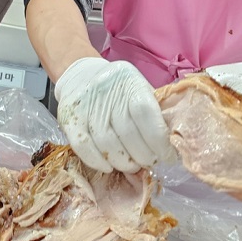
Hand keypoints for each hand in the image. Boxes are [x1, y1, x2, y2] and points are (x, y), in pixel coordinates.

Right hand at [55, 57, 171, 172]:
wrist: (80, 75)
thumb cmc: (119, 88)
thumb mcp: (140, 89)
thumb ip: (155, 111)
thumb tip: (172, 142)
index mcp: (129, 81)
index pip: (146, 114)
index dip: (158, 140)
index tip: (167, 156)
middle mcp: (106, 91)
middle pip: (128, 133)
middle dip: (143, 156)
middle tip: (149, 162)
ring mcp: (85, 105)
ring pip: (107, 144)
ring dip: (123, 162)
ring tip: (131, 165)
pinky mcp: (69, 118)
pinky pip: (84, 147)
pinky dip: (98, 162)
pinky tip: (109, 166)